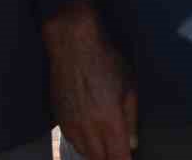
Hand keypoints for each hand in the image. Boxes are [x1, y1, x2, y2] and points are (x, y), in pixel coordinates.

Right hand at [43, 0, 136, 159]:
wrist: (73, 44)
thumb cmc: (106, 60)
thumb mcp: (129, 86)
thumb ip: (131, 119)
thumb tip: (132, 143)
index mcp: (108, 120)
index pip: (117, 157)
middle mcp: (87, 127)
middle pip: (100, 159)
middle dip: (112, 159)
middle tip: (121, 153)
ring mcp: (70, 124)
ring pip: (85, 153)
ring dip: (98, 154)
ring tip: (109, 148)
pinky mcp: (59, 119)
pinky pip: (73, 142)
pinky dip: (85, 146)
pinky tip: (93, 139)